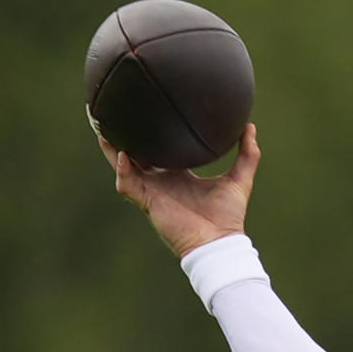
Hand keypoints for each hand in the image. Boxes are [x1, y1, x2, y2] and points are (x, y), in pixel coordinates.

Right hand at [98, 123, 260, 257]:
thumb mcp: (240, 180)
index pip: (161, 148)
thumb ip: (248, 155)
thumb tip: (250, 127)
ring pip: (124, 164)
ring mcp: (152, 189)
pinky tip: (122, 155)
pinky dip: (122, 170)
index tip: (149, 109)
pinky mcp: (147, 201)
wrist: (219, 241)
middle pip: (137, 152)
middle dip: (124, 134)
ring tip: (102, 126)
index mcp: (180, 173)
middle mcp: (162, 179)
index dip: (153, 132)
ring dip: (111, 147)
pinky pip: (127, 183)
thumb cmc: (228, 216)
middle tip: (114, 110)